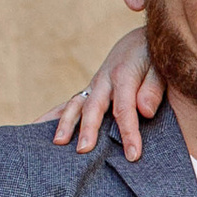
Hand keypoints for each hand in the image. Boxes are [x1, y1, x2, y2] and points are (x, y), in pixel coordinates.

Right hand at [53, 25, 165, 159]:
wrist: (141, 41)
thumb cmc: (155, 58)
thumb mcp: (160, 68)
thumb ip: (153, 89)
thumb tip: (145, 111)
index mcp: (124, 75)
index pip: (125, 109)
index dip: (128, 133)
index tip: (132, 155)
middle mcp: (104, 81)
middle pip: (93, 107)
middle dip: (88, 129)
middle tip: (84, 150)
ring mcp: (93, 87)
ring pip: (75, 105)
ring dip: (66, 123)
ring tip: (58, 142)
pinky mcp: (88, 92)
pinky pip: (67, 105)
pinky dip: (52, 116)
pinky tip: (36, 127)